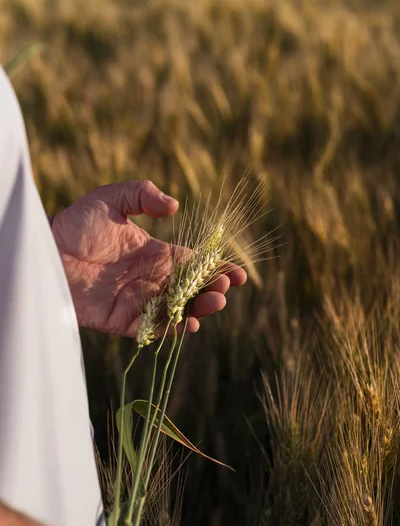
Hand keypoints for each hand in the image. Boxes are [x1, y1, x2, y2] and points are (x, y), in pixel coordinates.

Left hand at [51, 180, 246, 337]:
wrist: (47, 250)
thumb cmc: (76, 223)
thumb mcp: (111, 199)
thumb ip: (142, 195)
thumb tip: (175, 207)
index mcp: (155, 254)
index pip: (194, 265)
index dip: (217, 270)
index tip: (240, 274)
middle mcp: (151, 280)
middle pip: (191, 290)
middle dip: (212, 291)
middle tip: (225, 289)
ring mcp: (138, 301)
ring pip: (176, 311)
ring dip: (197, 310)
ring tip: (213, 303)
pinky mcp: (121, 320)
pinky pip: (150, 329)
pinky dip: (170, 330)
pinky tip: (186, 323)